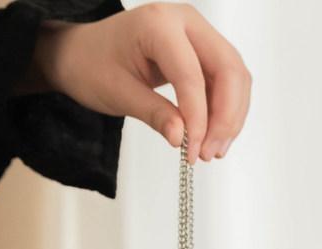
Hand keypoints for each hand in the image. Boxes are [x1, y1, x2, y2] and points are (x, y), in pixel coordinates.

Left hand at [27, 3, 251, 162]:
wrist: (85, 52)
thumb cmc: (93, 64)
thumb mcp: (117, 92)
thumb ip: (153, 114)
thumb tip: (181, 138)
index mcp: (158, 23)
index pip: (192, 74)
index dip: (198, 117)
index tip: (194, 150)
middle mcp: (187, 22)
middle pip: (229, 71)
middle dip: (225, 118)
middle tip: (210, 152)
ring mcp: (201, 36)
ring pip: (236, 80)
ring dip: (230, 119)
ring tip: (213, 150)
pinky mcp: (206, 54)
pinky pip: (229, 85)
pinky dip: (226, 114)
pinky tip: (214, 137)